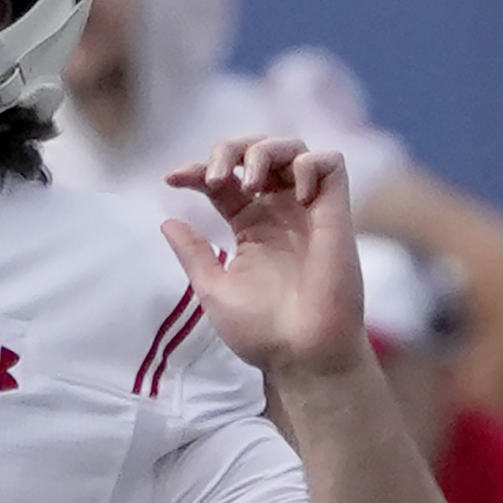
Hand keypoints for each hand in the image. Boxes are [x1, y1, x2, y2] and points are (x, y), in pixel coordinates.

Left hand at [165, 137, 366, 382]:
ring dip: (264, 151)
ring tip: (248, 183)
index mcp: (251, 228)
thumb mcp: (213, 289)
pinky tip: (291, 193)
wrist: (302, 355)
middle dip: (230, 150)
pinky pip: (330, 163)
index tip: (172, 180)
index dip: (197, 170)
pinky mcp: (336, 213)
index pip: (223, 182)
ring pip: (293, 148)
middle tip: (215, 177)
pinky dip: (307, 163)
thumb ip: (193, 253)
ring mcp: (308, 211)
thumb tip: (167, 220)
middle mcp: (280, 213)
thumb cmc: (262, 332)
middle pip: (257, 153)